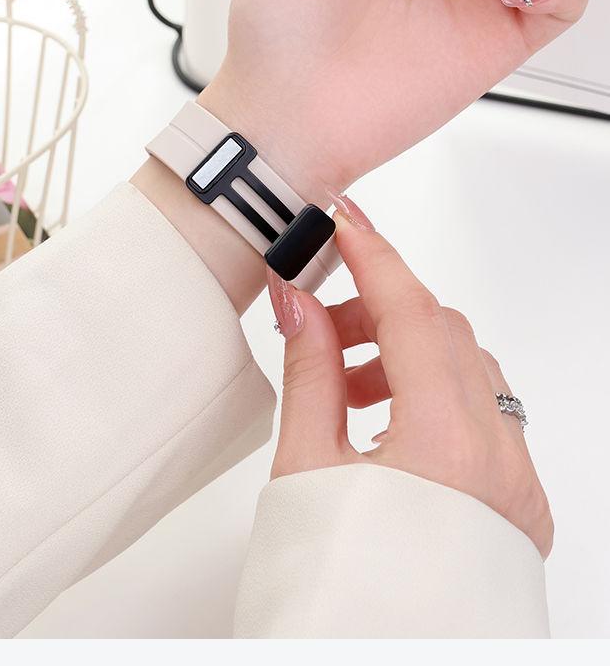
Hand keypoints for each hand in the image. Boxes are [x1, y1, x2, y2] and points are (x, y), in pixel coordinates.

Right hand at [268, 206, 552, 556]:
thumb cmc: (338, 600)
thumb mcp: (306, 474)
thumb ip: (310, 375)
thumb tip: (297, 303)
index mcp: (446, 446)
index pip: (412, 312)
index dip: (373, 254)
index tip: (342, 219)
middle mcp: (500, 460)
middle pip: (447, 335)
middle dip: (381, 310)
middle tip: (319, 320)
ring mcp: (518, 487)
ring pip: (473, 373)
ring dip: (410, 354)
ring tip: (346, 386)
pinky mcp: (520, 510)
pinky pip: (488, 418)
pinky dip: (439, 396)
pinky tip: (388, 424)